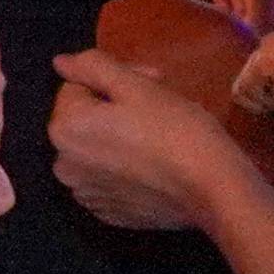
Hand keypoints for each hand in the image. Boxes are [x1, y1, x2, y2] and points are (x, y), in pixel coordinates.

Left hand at [52, 47, 263, 236]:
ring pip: (96, 148)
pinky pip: (109, 177)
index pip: (78, 86)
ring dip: (120, 135)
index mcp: (63, 129)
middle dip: (116, 105)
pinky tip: (156, 163)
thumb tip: (60, 62)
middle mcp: (63, 164)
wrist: (213, 189)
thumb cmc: (177, 130)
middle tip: (160, 103)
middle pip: (84, 119)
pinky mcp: (108, 211)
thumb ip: (93, 67)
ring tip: (160, 133)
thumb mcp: (138, 87)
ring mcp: (85, 192)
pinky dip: (125, 165)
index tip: (154, 79)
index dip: (116, 77)